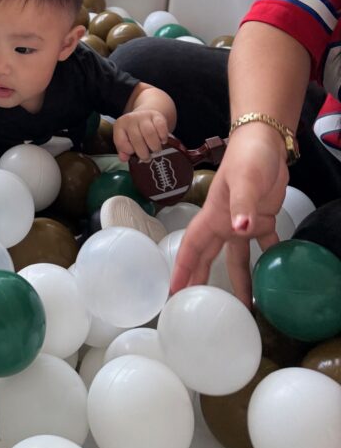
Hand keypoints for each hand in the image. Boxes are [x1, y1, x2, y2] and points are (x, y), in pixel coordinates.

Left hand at [113, 109, 169, 161]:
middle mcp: (130, 119)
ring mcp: (143, 116)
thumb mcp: (125, 140)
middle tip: (148, 158)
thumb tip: (124, 158)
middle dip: (143, 152)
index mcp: (120, 126)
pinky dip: (163, 136)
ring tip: (156, 151)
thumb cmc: (134, 133)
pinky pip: (161, 126)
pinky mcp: (156, 115)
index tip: (134, 153)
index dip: (128, 151)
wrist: (145, 116)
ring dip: (154, 146)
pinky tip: (162, 141)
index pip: (121, 141)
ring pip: (149, 133)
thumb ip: (123, 150)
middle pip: (137, 138)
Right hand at [171, 123, 288, 304]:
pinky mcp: (261, 218)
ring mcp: (243, 221)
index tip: (174, 292)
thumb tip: (240, 230)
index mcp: (213, 216)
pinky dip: (267, 258)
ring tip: (244, 306)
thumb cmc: (248, 157)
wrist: (265, 141)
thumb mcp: (244, 179)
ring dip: (239, 279)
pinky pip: (263, 244)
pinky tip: (273, 274)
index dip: (182, 268)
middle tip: (196, 306)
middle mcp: (224, 222)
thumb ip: (242, 205)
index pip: (193, 246)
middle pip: (208, 256)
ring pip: (237, 257)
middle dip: (200, 279)